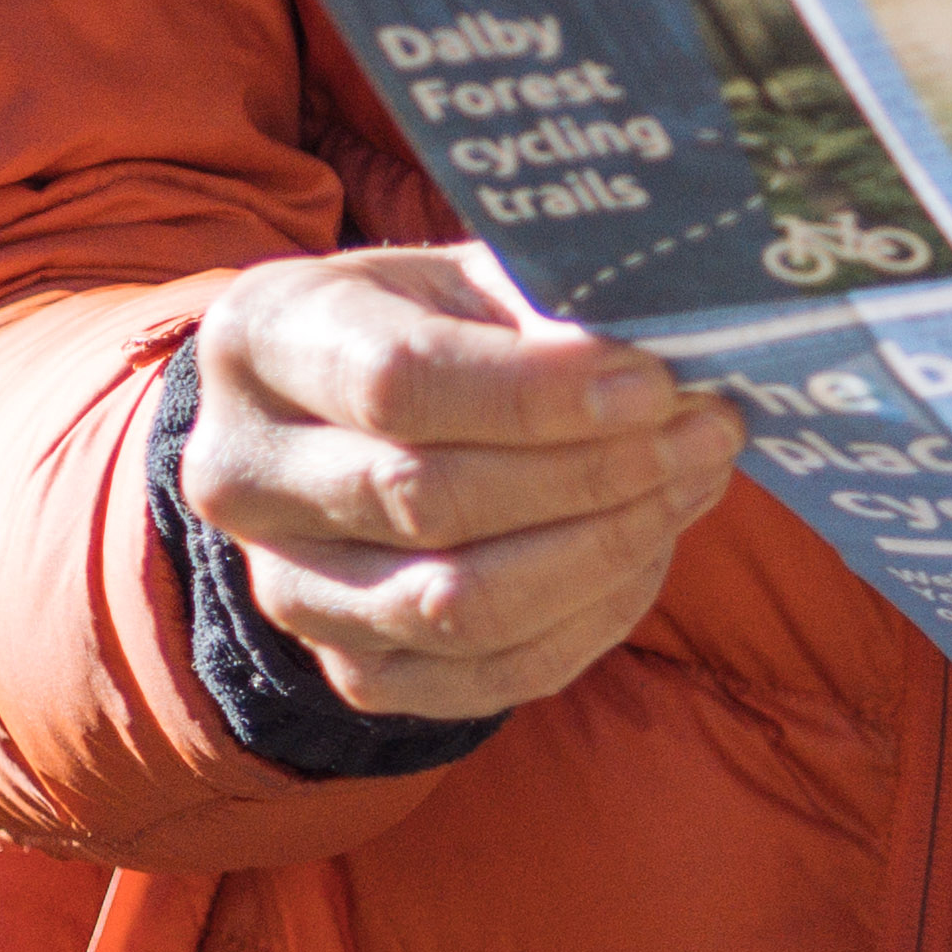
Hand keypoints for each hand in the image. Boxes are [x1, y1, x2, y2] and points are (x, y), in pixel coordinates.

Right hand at [182, 244, 740, 727]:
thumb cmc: (435, 323)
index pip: (396, 381)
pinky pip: (488, 673)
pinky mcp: (352, 671)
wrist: (350, 424)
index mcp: (266, 337)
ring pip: (458, 605)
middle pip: (427, 498)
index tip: (652, 385)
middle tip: (706, 431)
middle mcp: (245, 473)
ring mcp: (288, 587)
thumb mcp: (474, 278)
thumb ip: (550, 308)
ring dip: (605, 550)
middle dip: (591, 472)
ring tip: (693, 481)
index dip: (535, 393)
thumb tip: (668, 362)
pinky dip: (591, 617)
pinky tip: (651, 548)